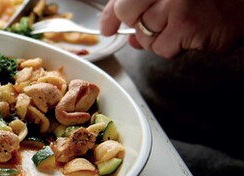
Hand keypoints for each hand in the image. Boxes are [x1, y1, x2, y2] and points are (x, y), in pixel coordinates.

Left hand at [100, 0, 243, 57]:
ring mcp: (175, 4)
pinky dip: (173, 47)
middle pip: (128, 14)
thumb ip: (147, 7)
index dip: (110, 15)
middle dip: (137, 25)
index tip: (107, 27)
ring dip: (159, 37)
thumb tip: (127, 33)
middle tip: (158, 23)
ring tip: (183, 23)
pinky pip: (162, 49)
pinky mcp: (187, 26)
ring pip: (145, 35)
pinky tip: (190, 34)